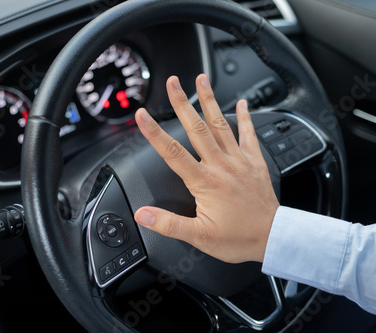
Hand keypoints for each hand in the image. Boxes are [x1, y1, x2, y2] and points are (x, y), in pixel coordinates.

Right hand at [134, 74, 278, 262]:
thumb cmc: (238, 238)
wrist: (273, 237)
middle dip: (182, 103)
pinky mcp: (254, 162)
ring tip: (201, 80)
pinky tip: (242, 103)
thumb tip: (143, 214)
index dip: (155, 132)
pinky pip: (249, 134)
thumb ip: (168, 224)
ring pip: (220, 125)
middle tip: (173, 83)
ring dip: (209, 100)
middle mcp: (221, 165)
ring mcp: (239, 160)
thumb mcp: (199, 236)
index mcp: (205, 182)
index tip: (142, 116)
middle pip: (196, 128)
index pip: (173, 152)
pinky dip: (245, 117)